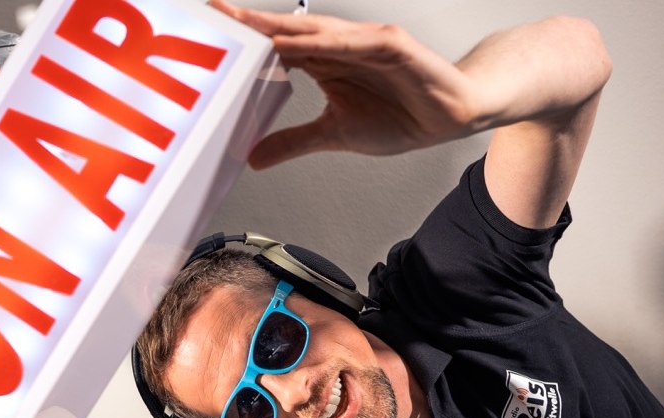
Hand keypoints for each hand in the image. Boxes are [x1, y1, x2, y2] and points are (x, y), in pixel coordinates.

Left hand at [209, 0, 483, 164]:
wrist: (453, 114)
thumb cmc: (401, 115)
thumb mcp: (333, 134)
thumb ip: (293, 142)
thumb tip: (254, 157)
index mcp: (322, 60)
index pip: (274, 45)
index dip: (243, 38)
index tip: (209, 34)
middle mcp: (339, 44)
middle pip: (287, 28)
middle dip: (251, 21)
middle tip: (215, 13)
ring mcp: (365, 41)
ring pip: (316, 29)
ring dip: (282, 26)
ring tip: (248, 24)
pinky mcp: (393, 46)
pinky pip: (355, 42)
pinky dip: (329, 41)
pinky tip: (304, 42)